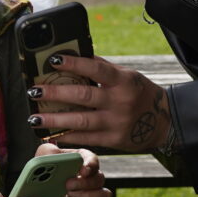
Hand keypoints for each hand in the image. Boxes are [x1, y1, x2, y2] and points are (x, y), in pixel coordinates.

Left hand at [26, 54, 173, 155]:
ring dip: (54, 120)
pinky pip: (86, 138)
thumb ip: (103, 69)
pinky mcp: (113, 140)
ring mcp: (116, 123)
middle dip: (55, 93)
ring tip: (34, 118)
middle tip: (34, 91)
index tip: (52, 60)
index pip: (95, 68)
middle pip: (83, 96)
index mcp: (123, 81)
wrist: (163, 122)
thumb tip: (74, 56)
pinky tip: (50, 134)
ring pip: (80, 121)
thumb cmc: (139, 93)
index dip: (74, 63)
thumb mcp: (127, 76)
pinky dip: (66, 136)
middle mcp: (120, 101)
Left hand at [35, 142, 113, 196]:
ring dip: (86, 196)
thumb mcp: (44, 155)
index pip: (93, 159)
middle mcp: (91, 175)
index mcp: (83, 158)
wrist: (41, 189)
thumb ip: (48, 151)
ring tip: (67, 194)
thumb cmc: (46, 168)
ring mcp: (92, 192)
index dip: (91, 165)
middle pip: (99, 179)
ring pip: (103, 196)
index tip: (83, 170)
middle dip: (85, 183)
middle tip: (68, 185)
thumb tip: (53, 154)